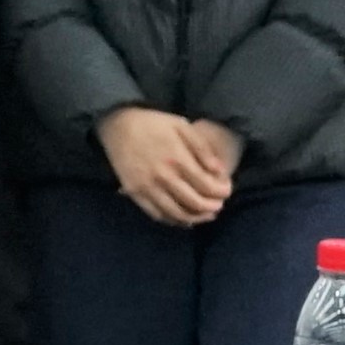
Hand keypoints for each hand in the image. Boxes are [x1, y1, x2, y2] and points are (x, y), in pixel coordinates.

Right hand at [97, 104, 232, 225]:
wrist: (118, 125)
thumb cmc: (153, 123)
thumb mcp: (181, 125)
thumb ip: (202, 148)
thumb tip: (219, 170)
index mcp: (177, 159)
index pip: (206, 185)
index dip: (221, 192)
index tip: (227, 191)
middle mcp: (163, 177)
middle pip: (194, 203)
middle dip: (212, 207)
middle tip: (219, 205)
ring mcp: (147, 187)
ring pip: (176, 213)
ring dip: (195, 218)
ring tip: (205, 215)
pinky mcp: (135, 193)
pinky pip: (157, 214)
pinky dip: (173, 220)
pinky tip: (182, 218)